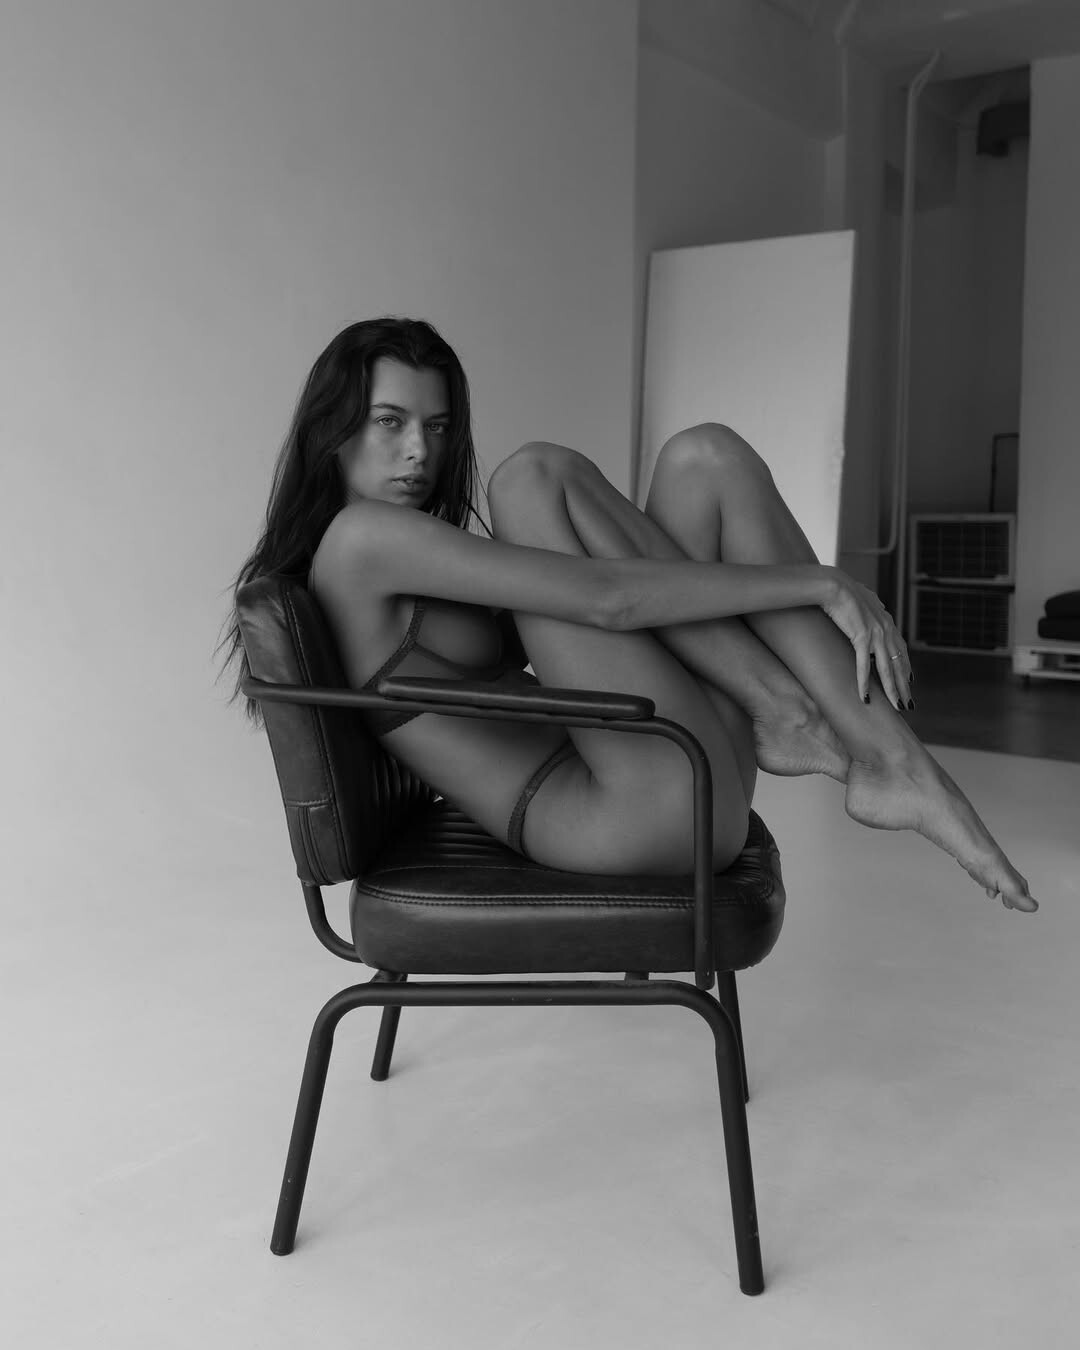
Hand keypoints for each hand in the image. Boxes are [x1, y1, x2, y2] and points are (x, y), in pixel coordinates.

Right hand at [818, 567, 912, 709]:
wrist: (831, 584)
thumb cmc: (841, 589)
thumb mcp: (861, 598)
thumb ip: (870, 605)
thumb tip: (872, 604)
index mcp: (886, 621)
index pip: (901, 649)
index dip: (906, 667)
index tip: (909, 681)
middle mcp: (886, 629)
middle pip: (899, 663)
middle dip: (904, 686)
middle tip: (909, 704)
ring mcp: (876, 634)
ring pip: (888, 669)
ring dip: (893, 690)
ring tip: (898, 707)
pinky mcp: (861, 637)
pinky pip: (864, 666)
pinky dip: (865, 684)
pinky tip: (866, 698)